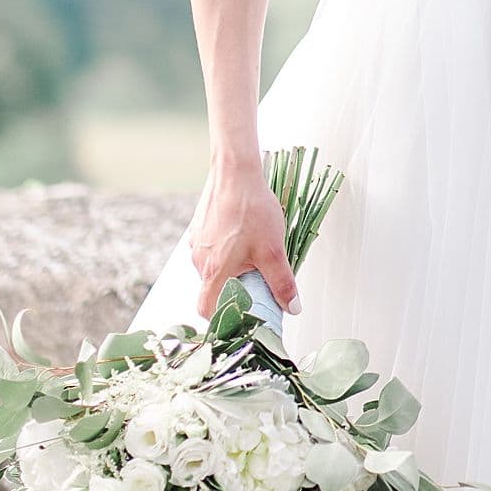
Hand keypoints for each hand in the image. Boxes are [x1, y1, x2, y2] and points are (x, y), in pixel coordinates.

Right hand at [189, 163, 300, 320]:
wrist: (235, 172)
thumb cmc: (251, 208)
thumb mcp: (273, 250)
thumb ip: (282, 283)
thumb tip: (293, 307)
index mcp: (214, 271)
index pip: (206, 309)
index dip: (222, 318)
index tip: (241, 315)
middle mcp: (200, 260)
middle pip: (213, 289)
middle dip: (234, 290)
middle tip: (257, 282)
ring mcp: (197, 243)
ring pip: (213, 268)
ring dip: (231, 268)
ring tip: (253, 254)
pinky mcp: (199, 229)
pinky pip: (211, 249)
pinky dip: (226, 251)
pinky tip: (243, 237)